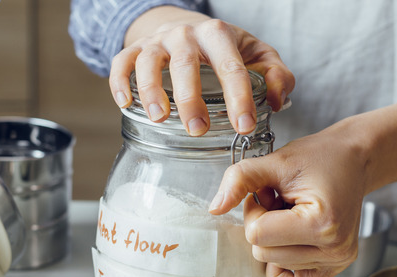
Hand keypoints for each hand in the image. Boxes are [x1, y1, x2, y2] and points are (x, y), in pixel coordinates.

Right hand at [111, 6, 294, 135]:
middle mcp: (186, 34)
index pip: (231, 66)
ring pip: (149, 63)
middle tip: (198, 130)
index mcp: (218, 35)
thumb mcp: (257, 54)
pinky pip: (121, 63)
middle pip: (186, 64)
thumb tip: (277, 100)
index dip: (239, 98)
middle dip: (191, 99)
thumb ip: (277, 75)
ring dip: (151, 92)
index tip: (244, 126)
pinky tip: (125, 105)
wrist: (186, 27)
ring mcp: (157, 41)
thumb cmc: (224, 49)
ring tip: (160, 119)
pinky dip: (119, 83)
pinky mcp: (134, 49)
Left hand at [208, 122, 370, 276]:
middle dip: (263, 226)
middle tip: (281, 202)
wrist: (353, 159)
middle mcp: (335, 248)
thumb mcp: (275, 162)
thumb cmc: (320, 158)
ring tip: (291, 214)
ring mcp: (337, 261)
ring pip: (274, 266)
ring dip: (274, 239)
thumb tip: (215, 208)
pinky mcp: (335, 268)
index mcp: (322, 223)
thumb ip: (240, 180)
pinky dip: (282, 264)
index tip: (269, 192)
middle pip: (263, 254)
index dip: (254, 211)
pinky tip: (290, 239)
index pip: (257, 235)